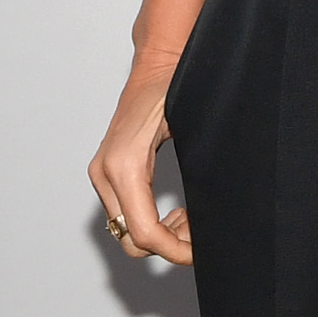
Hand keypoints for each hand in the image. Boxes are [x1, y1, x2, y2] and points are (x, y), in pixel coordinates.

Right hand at [86, 59, 192, 265]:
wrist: (159, 64)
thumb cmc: (177, 87)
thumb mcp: (193, 128)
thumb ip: (200, 171)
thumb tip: (214, 216)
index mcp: (125, 166)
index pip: (144, 232)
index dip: (174, 251)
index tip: (199, 253)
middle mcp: (106, 173)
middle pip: (131, 239)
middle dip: (168, 245)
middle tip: (199, 232)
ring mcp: (102, 174)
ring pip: (125, 231)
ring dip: (159, 236)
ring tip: (190, 220)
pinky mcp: (107, 173)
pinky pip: (124, 214)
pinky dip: (149, 222)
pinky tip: (175, 212)